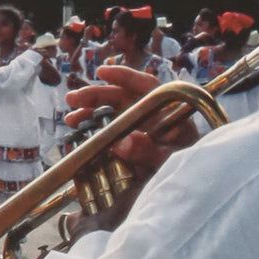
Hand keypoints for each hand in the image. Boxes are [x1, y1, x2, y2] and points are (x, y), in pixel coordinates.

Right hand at [64, 64, 198, 176]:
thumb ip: (149, 151)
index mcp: (169, 112)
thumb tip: (121, 142)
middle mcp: (152, 116)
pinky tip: (78, 134)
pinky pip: (109, 133)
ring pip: (112, 114)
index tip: (100, 72)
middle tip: (72, 99)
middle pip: (122, 98)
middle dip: (95, 96)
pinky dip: (93, 131)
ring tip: (70, 119)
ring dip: (90, 113)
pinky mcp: (129, 144)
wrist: (188, 186)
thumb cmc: (185, 168)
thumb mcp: (171, 159)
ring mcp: (139, 129)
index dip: (124, 76)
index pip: (147, 86)